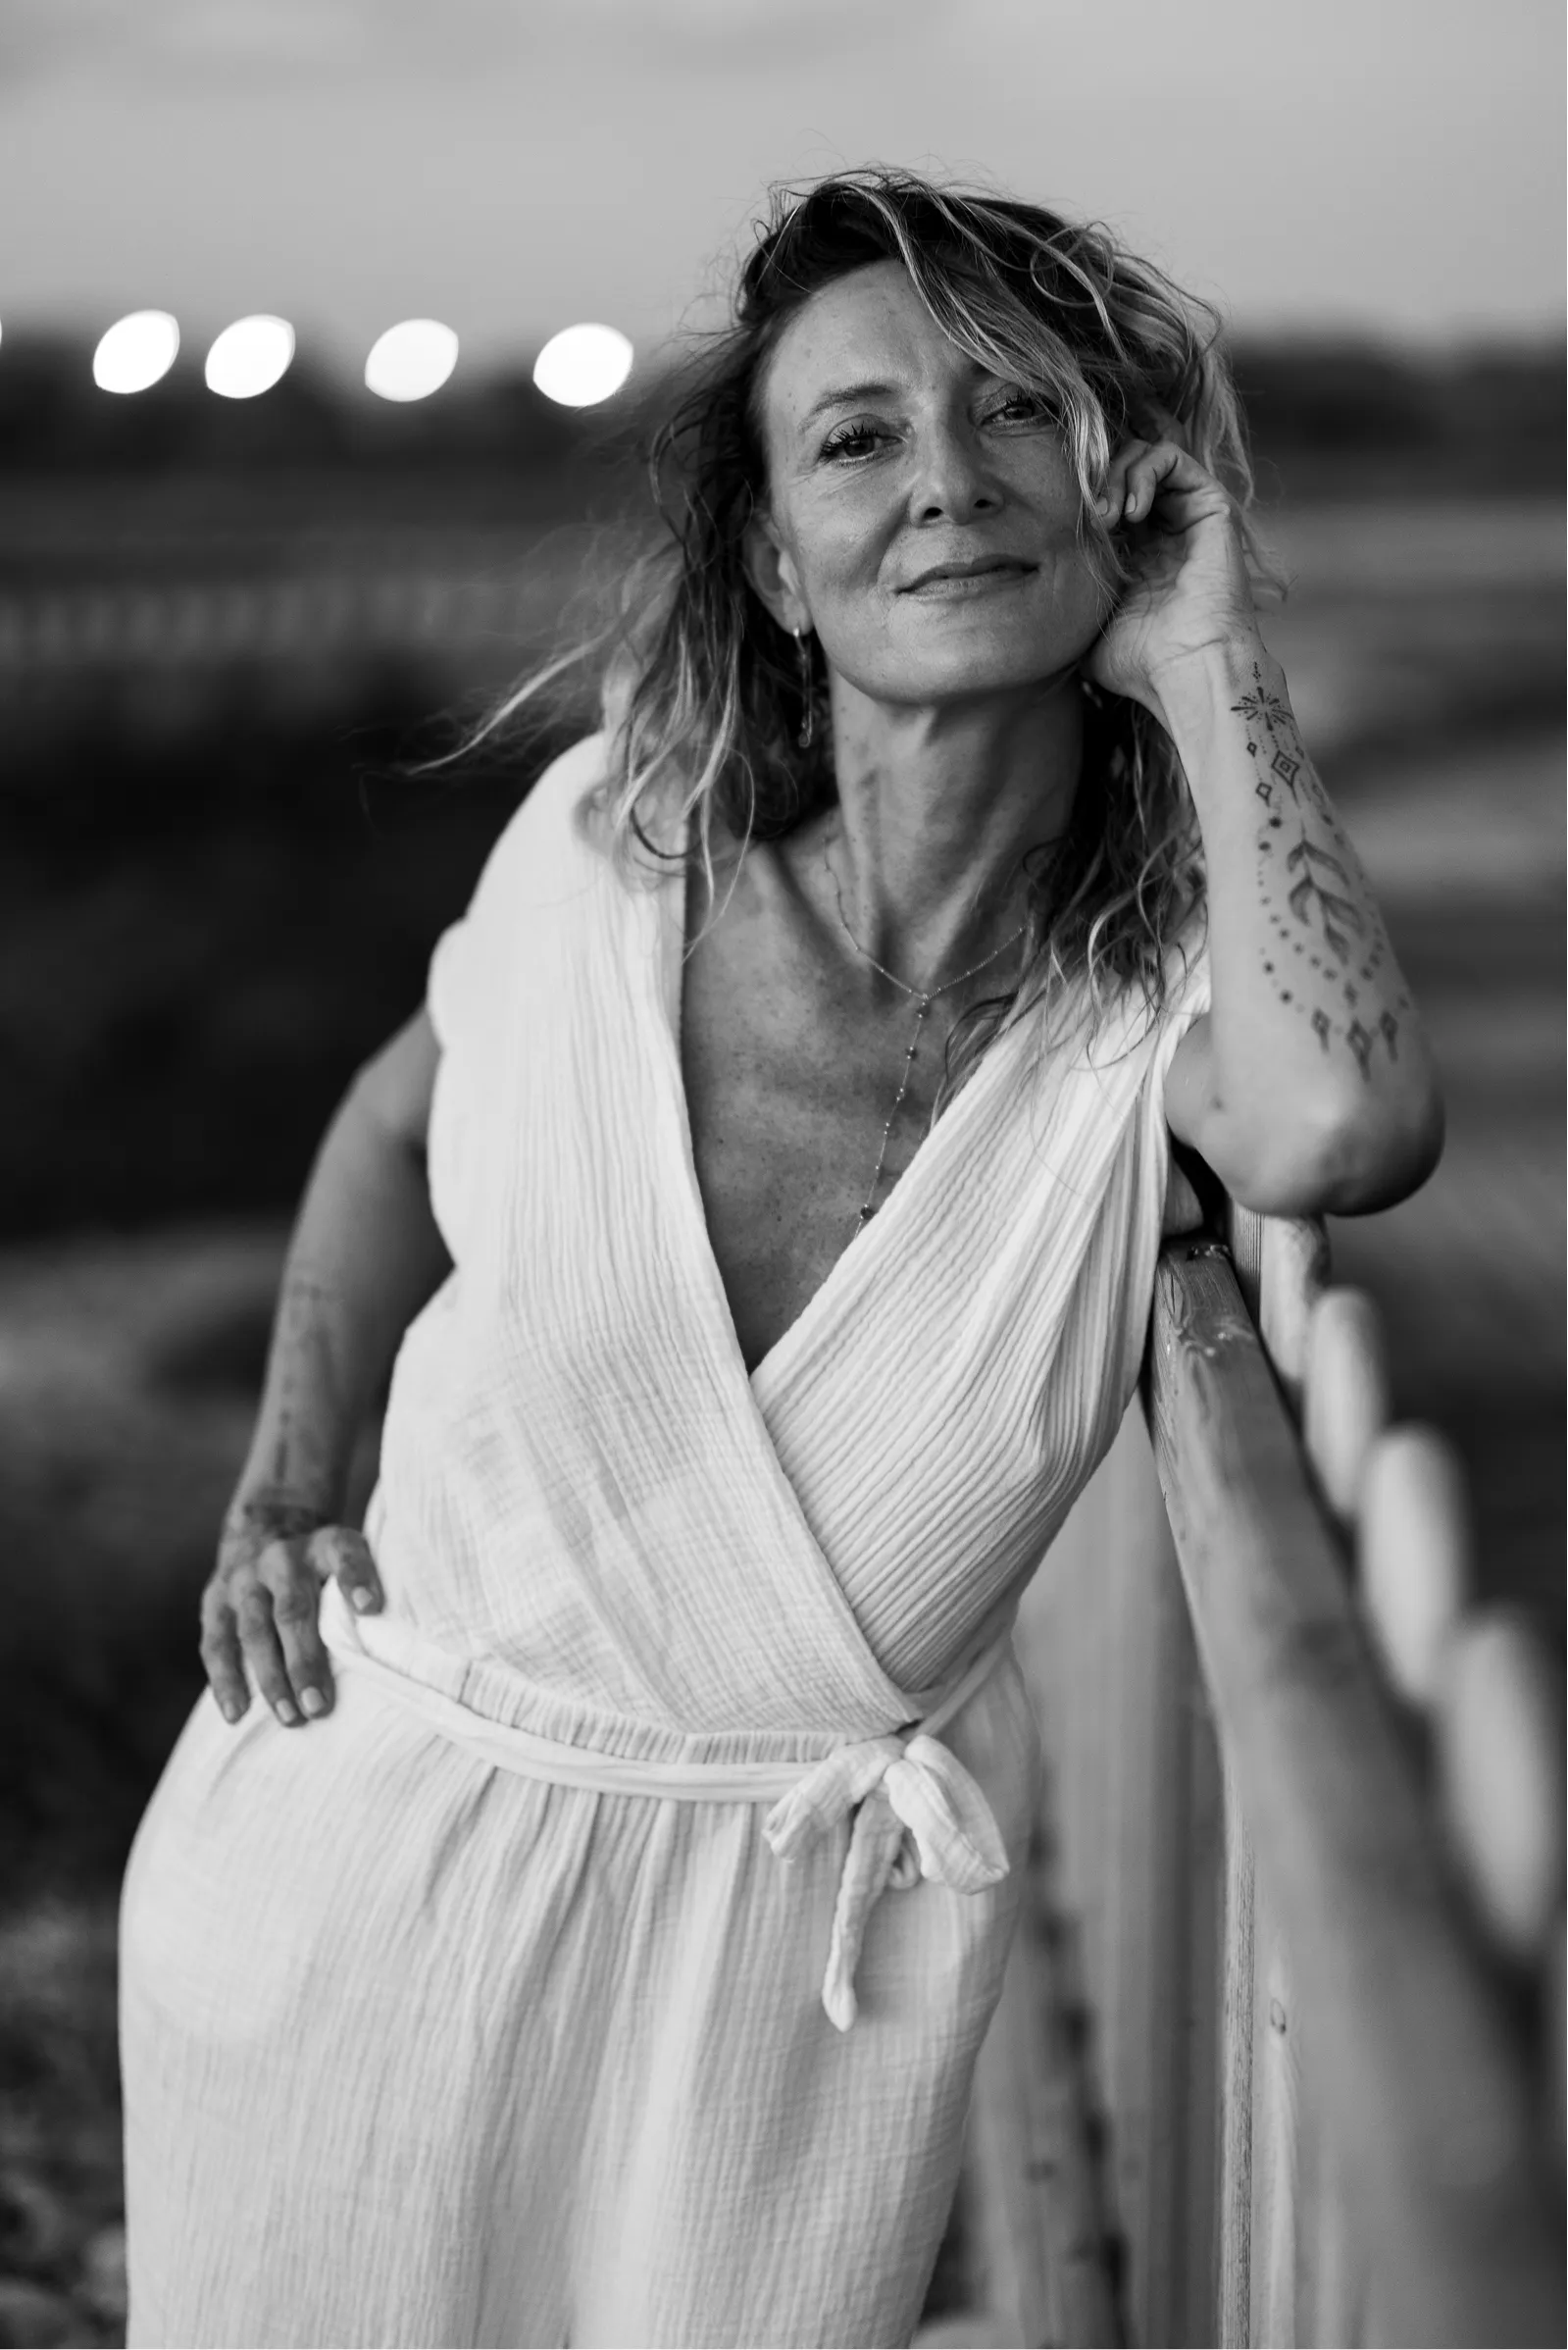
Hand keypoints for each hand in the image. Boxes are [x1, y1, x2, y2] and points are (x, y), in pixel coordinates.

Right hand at [200, 1490, 382, 1727]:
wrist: (266, 1527)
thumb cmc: (324, 1564)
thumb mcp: (350, 1558)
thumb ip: (366, 1591)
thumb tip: (398, 1649)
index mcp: (324, 1544)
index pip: (344, 1554)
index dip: (357, 1578)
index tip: (371, 1607)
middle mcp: (281, 1558)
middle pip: (292, 1609)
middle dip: (305, 1660)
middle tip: (318, 1706)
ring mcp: (243, 1579)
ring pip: (253, 1630)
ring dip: (270, 1678)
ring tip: (289, 1717)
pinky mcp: (214, 1600)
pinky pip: (217, 1642)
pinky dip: (225, 1679)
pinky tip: (237, 1713)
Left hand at [1083, 436, 1260, 716]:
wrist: (1185, 669)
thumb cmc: (1139, 662)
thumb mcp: (1084, 636)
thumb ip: (1063, 611)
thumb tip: (1026, 609)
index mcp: (1135, 553)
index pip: (1102, 497)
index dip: (1078, 498)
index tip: (1064, 527)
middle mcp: (1163, 530)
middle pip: (1120, 469)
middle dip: (1097, 483)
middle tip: (1089, 518)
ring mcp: (1187, 516)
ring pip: (1144, 456)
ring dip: (1116, 475)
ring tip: (1108, 516)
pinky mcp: (1211, 505)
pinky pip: (1172, 456)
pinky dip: (1144, 470)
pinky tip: (1131, 511)